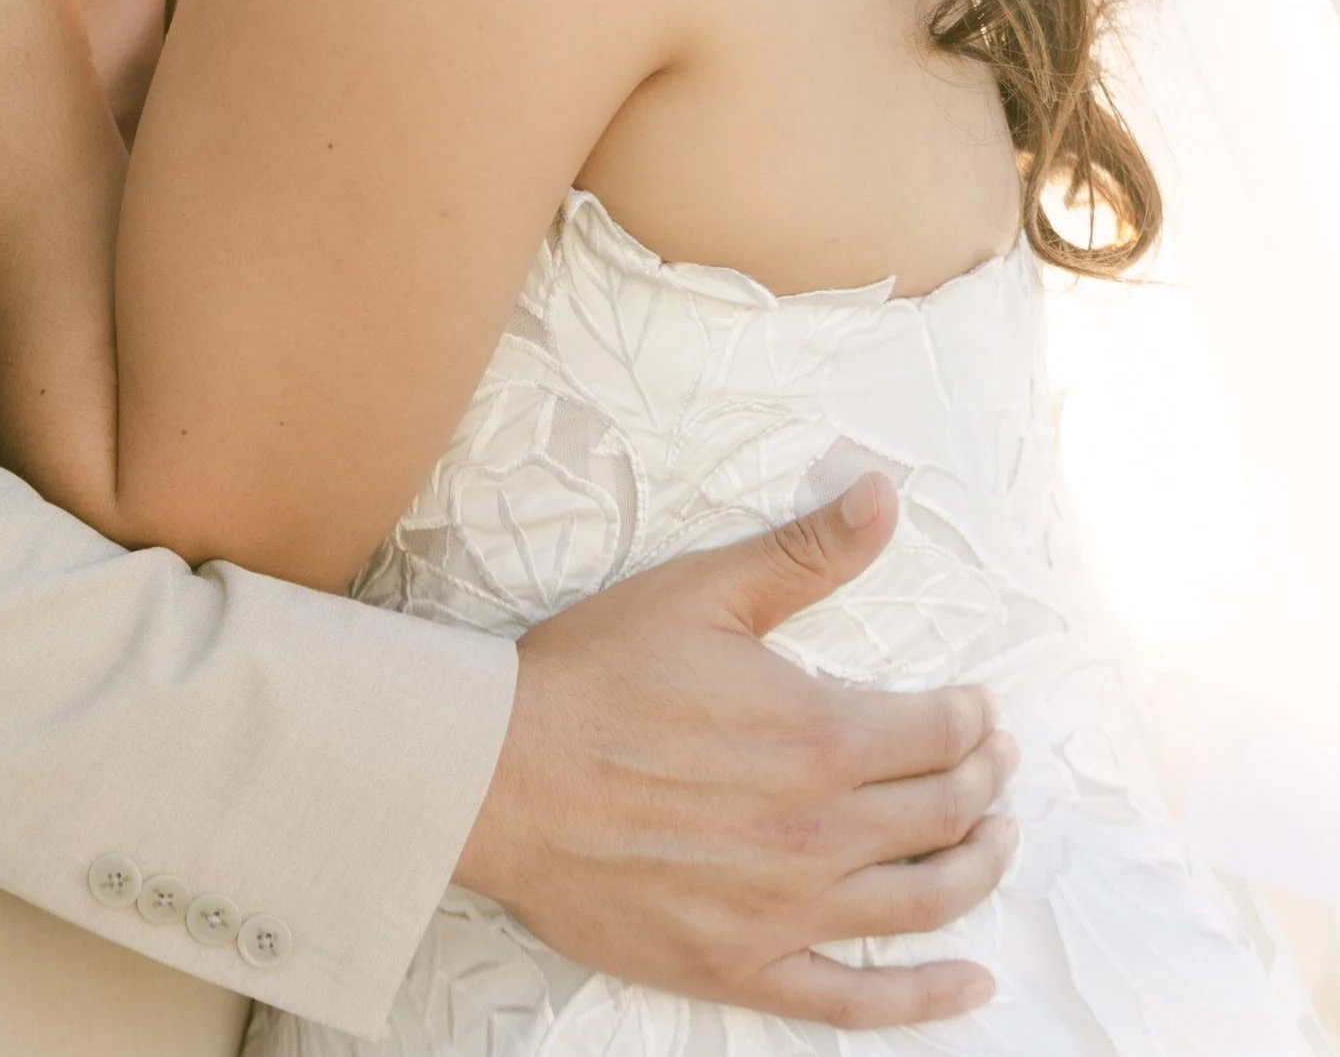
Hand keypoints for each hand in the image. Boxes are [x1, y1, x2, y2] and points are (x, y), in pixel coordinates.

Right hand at [455, 475, 1016, 1031]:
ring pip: (922, 906)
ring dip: (976, 872)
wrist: (500, 774)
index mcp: (818, 737)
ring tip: (997, 845)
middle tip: (998, 766)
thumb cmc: (594, 677)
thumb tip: (882, 494)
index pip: (937, 734)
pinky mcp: (745, 967)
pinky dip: (927, 999)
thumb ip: (805, 551)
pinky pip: (859, 1004)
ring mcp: (787, 912)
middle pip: (943, 817)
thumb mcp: (702, 592)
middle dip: (986, 785)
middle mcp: (820, 833)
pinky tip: (971, 986)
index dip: (972, 720)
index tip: (980, 710)